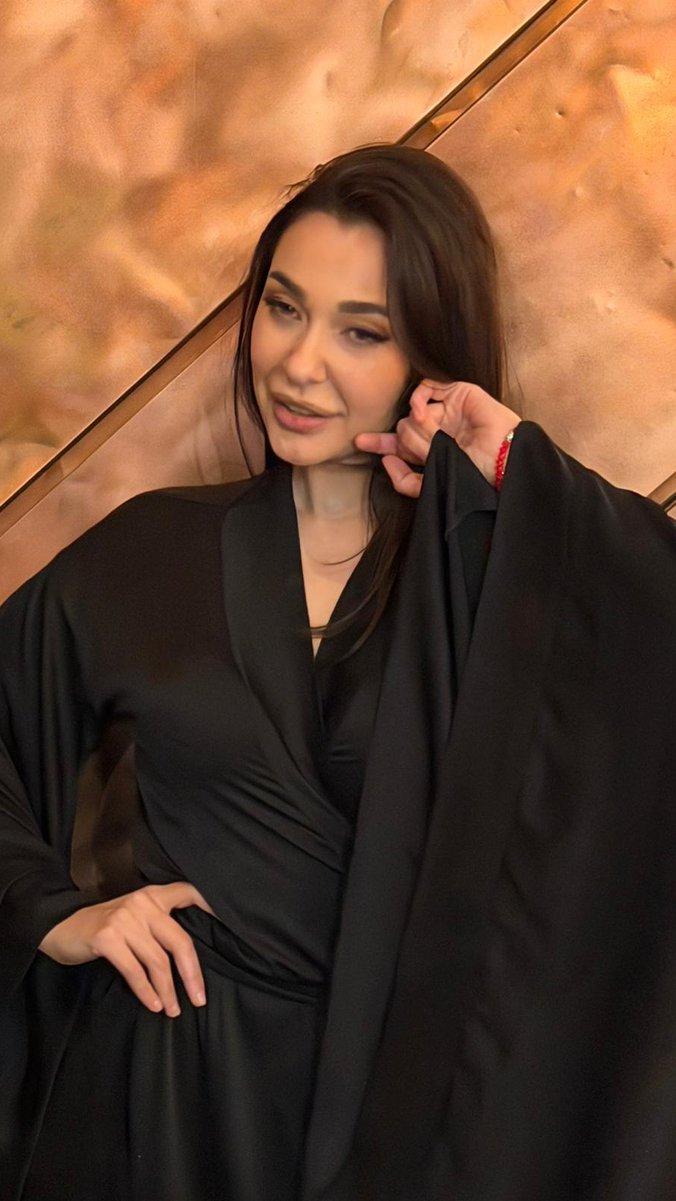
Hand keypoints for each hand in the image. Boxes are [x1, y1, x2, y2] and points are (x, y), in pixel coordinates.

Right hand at [38, 881, 212, 1016]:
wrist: (60, 927)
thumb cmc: (103, 927)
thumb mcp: (133, 916)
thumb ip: (158, 925)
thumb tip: (190, 958)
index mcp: (153, 896)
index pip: (189, 893)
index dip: (211, 907)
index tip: (229, 931)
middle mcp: (142, 903)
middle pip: (179, 940)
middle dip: (192, 973)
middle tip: (199, 999)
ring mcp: (124, 920)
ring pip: (157, 961)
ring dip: (168, 990)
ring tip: (173, 1009)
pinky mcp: (107, 938)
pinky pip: (134, 971)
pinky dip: (146, 991)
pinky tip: (154, 1004)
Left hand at [355, 380, 520, 497]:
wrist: (502, 460)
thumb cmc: (473, 475)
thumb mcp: (433, 486)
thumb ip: (407, 482)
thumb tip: (386, 459)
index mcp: (431, 450)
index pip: (399, 444)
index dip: (379, 443)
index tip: (360, 443)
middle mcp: (436, 430)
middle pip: (402, 431)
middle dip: (410, 444)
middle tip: (427, 451)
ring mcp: (446, 411)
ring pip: (411, 414)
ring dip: (419, 429)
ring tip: (436, 439)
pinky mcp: (457, 393)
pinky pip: (425, 388)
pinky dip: (417, 399)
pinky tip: (422, 412)